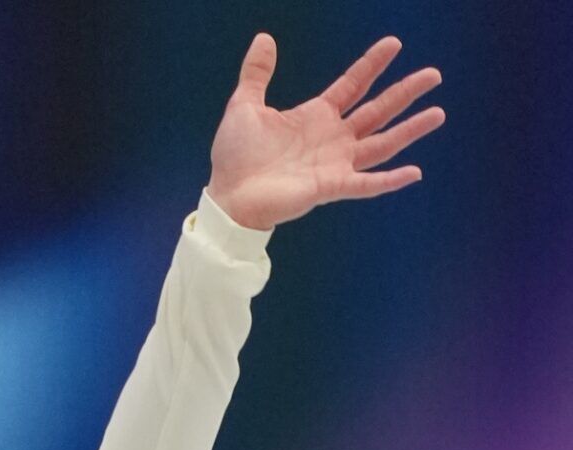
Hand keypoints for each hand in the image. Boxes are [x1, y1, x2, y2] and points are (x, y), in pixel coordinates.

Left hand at [206, 34, 443, 230]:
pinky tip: (414, 172)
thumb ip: (257, 74)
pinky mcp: (331, 187)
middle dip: (405, 92)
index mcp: (315, 116)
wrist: (227, 195)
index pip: (353, 85)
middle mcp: (333, 138)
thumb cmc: (236, 156)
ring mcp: (335, 163)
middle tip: (434, 74)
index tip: (394, 43)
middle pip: (377, 110)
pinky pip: (366, 184)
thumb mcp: (244, 106)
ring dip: (410, 130)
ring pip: (382, 143)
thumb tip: (264, 38)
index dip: (372, 64)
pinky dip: (389, 180)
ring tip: (438, 113)